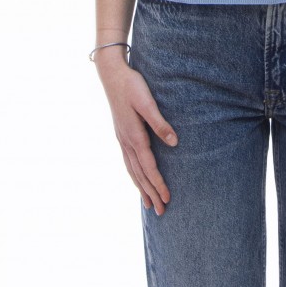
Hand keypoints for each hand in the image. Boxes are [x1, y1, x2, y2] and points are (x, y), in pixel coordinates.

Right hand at [96, 57, 178, 215]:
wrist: (111, 74)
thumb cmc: (132, 85)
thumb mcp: (147, 102)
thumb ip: (160, 123)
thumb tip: (174, 142)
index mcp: (134, 136)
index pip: (148, 167)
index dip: (158, 184)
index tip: (167, 199)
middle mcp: (126, 142)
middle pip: (140, 175)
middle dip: (150, 194)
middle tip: (161, 212)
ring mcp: (121, 139)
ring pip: (132, 170)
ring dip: (141, 188)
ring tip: (149, 204)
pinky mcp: (121, 134)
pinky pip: (128, 161)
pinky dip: (134, 175)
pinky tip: (137, 178)